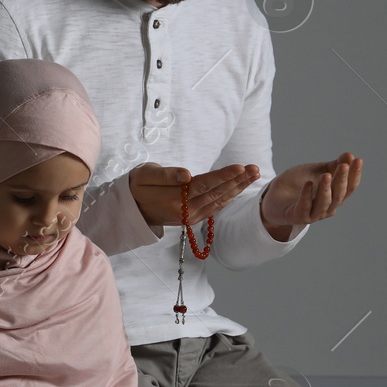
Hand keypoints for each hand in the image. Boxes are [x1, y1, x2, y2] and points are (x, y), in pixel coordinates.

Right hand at [129, 162, 259, 228]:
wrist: (132, 210)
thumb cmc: (138, 185)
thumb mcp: (145, 174)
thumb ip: (166, 174)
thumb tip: (187, 174)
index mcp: (175, 199)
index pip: (204, 185)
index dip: (224, 176)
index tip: (241, 167)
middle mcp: (186, 211)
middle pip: (217, 193)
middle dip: (238, 180)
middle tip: (255, 168)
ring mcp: (191, 217)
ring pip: (220, 201)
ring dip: (238, 188)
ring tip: (254, 175)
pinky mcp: (194, 218)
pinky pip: (216, 207)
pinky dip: (229, 197)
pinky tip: (240, 187)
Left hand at [259, 152, 363, 238]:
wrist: (274, 196)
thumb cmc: (299, 184)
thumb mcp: (316, 171)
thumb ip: (332, 165)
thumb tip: (350, 155)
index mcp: (335, 197)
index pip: (349, 187)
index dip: (354, 174)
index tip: (358, 160)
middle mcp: (327, 208)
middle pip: (338, 195)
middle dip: (342, 180)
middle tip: (344, 165)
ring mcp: (313, 214)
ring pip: (323, 203)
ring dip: (326, 189)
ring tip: (326, 175)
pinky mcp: (297, 216)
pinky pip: (304, 207)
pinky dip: (306, 195)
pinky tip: (308, 183)